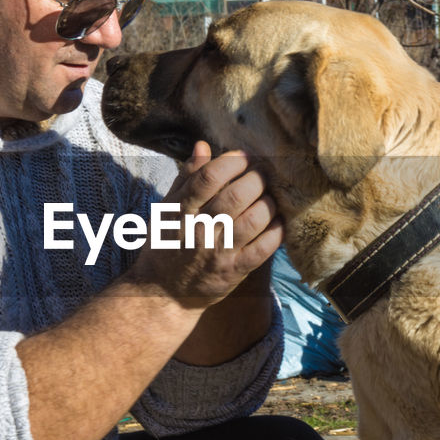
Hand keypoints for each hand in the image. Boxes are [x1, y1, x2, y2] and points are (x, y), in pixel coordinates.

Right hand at [129, 141, 283, 308]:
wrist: (162, 293)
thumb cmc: (165, 245)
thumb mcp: (167, 209)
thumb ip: (186, 178)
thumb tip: (203, 146)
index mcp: (181, 210)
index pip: (209, 177)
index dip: (232, 162)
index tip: (244, 156)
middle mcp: (200, 230)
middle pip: (236, 196)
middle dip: (256, 178)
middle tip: (263, 173)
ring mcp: (219, 252)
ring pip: (253, 220)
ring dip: (269, 203)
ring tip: (269, 196)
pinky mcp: (234, 272)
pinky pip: (263, 249)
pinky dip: (276, 232)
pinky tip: (278, 222)